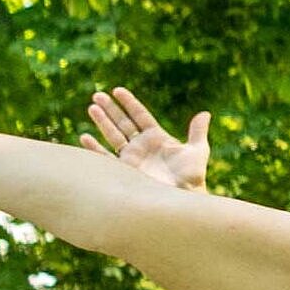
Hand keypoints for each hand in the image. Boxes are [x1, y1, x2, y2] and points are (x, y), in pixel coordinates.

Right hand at [84, 90, 218, 193]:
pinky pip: (105, 157)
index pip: (140, 115)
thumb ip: (198, 132)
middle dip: (110, 109)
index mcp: (157, 138)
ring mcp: (132, 158)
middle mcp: (142, 146)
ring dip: (102, 122)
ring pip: (113, 135)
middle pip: (123, 122)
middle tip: (97, 95)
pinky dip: (94, 148)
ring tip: (91, 107)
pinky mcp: (124, 171)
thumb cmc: (191, 178)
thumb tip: (205, 113)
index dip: (129, 103)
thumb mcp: (197, 152)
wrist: (180, 198)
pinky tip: (84, 137)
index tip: (117, 90)